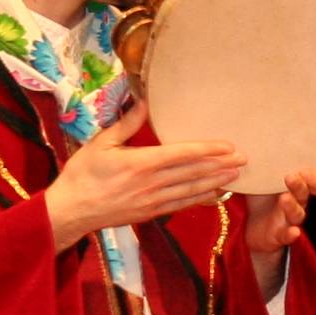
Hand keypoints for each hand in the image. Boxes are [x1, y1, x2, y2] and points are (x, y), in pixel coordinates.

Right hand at [45, 104, 246, 250]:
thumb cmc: (82, 175)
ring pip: (192, 190)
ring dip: (216, 182)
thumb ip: (126, 124)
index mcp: (141, 163)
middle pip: (194, 172)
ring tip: (237, 175)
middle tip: (244, 158)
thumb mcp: (101, 143)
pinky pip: (182, 205)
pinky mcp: (151, 213)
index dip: (208, 150)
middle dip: (221, 165)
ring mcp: (154, 201)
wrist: (72, 211)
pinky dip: (201, 199)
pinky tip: (215, 194)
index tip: (228, 145)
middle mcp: (152, 183)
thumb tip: (144, 101)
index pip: (182, 154)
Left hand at [240, 166, 315, 258]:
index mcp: (296, 185)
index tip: (307, 169)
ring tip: (285, 198)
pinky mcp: (281, 235)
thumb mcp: (261, 177)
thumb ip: (262, 161)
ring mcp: (290, 219)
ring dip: (293, 205)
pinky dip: (292, 234)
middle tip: (291, 176)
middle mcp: (298, 201)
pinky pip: (289, 235)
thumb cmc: (260, 197)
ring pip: (298, 212)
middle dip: (301, 183)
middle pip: (306, 192)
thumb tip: (250, 135)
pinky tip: (294, 232)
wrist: (251, 228)